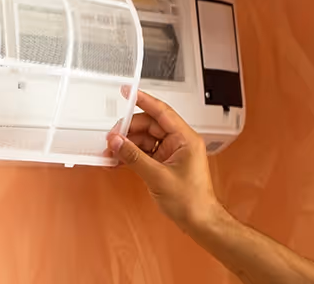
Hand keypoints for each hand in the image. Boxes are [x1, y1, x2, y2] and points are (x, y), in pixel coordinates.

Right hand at [107, 88, 220, 231]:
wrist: (200, 222)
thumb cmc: (192, 201)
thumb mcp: (158, 176)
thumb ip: (134, 156)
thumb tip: (117, 142)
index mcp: (185, 139)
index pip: (161, 111)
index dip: (143, 100)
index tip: (128, 92)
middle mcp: (179, 142)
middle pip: (149, 125)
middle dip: (128, 130)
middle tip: (112, 138)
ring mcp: (172, 153)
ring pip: (144, 139)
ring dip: (127, 145)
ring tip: (112, 151)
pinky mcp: (165, 163)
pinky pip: (144, 152)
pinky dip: (131, 155)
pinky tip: (119, 159)